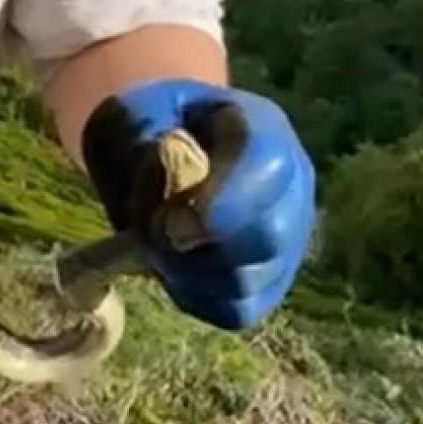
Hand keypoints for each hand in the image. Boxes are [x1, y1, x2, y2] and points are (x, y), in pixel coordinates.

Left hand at [81, 78, 315, 330]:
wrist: (163, 151)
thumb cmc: (148, 127)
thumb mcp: (130, 112)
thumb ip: (142, 141)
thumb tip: (172, 188)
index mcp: (261, 128)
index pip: (267, 164)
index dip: (222, 201)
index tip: (169, 224)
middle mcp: (292, 186)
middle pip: (268, 235)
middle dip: (196, 244)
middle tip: (148, 231)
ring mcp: (289, 238)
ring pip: (248, 281)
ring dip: (186, 271)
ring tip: (155, 240)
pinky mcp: (270, 283)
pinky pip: (237, 310)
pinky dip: (195, 296)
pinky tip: (172, 265)